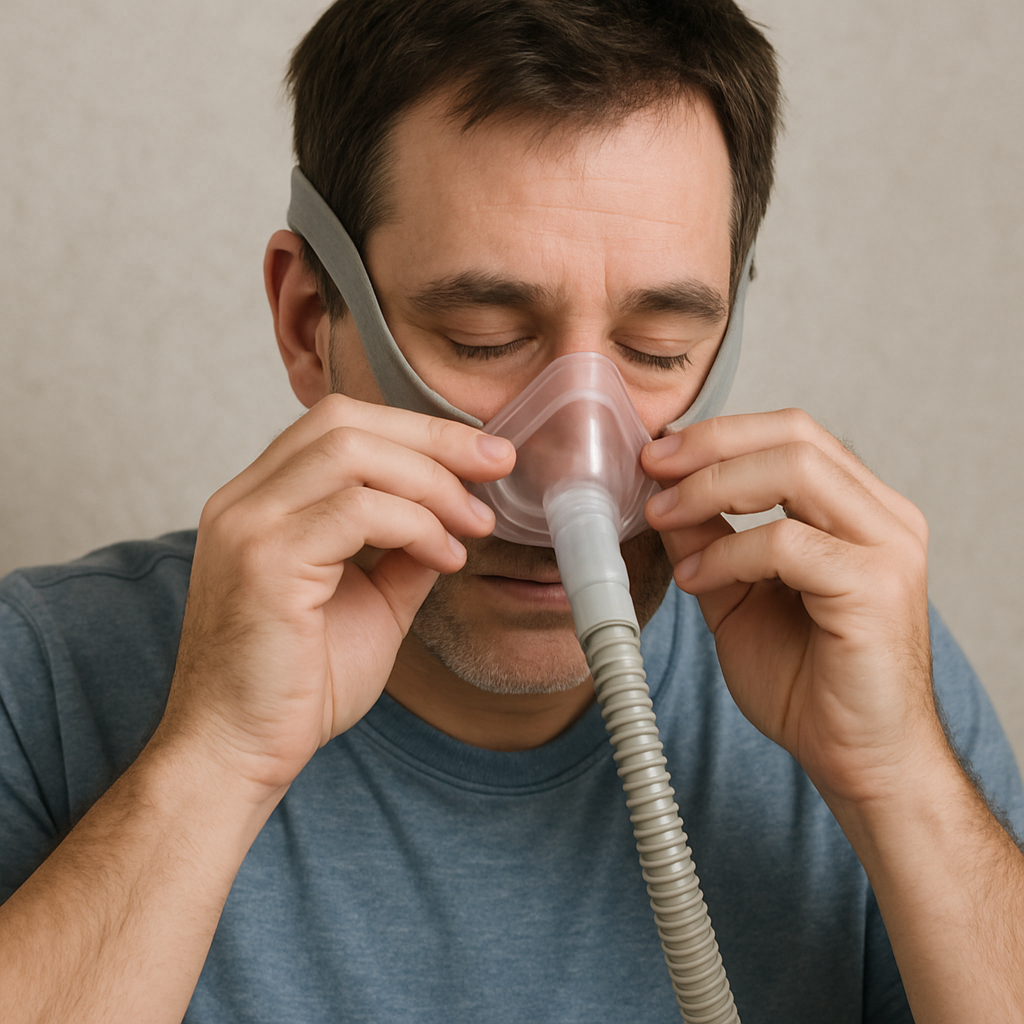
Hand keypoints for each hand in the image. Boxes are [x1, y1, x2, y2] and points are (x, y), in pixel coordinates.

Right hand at [157, 394, 514, 793]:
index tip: (483, 456)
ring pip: (352, 453)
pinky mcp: (264, 561)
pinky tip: (445, 558)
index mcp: (261, 501)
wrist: (237, 752)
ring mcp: (248, 526)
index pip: (339, 425)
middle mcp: (244, 500)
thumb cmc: (298, 685)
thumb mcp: (371, 601)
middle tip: (498, 465)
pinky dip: (416, 525)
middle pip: (345, 421)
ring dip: (432, 482)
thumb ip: (404, 551)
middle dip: (434, 437)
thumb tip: (454, 516)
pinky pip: (356, 511)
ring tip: (474, 524)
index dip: (417, 430)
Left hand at [641, 409, 940, 806]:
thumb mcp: (736, 594)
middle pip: (795, 435)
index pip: (791, 434)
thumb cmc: (807, 680)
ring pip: (795, 470)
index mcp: (857, 509)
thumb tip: (660, 492)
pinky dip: (727, 552)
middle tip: (651, 466)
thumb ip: (707, 540)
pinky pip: (786, 543)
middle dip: (711, 444)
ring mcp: (887, 547)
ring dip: (711, 487)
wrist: (854, 758)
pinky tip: (696, 580)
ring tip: (662, 516)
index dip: (719, 434)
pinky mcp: (876, 587)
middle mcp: (883, 517)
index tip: (656, 454)